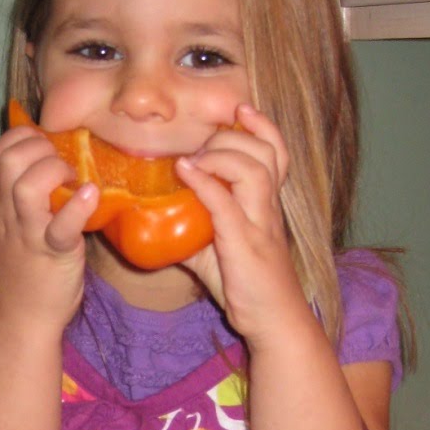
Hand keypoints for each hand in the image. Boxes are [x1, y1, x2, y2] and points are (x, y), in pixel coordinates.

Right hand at [0, 125, 98, 326]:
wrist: (23, 320)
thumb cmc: (29, 271)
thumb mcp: (19, 226)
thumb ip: (31, 197)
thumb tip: (63, 162)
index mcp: (2, 204)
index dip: (22, 138)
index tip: (47, 147)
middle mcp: (9, 214)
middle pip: (6, 159)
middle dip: (37, 147)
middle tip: (63, 163)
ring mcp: (28, 233)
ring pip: (25, 185)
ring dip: (54, 170)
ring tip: (74, 179)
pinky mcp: (53, 254)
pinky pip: (61, 226)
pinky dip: (77, 207)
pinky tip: (91, 195)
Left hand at [176, 103, 305, 346]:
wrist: (275, 321)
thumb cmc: (248, 285)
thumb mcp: (218, 249)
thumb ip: (194, 227)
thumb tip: (152, 217)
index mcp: (268, 204)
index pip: (277, 153)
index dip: (263, 127)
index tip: (241, 108)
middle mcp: (269, 208)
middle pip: (264, 153)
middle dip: (230, 138)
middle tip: (202, 144)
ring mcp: (259, 225)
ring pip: (252, 170)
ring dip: (218, 156)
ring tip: (193, 159)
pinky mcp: (246, 246)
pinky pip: (226, 205)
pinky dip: (204, 183)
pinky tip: (185, 173)